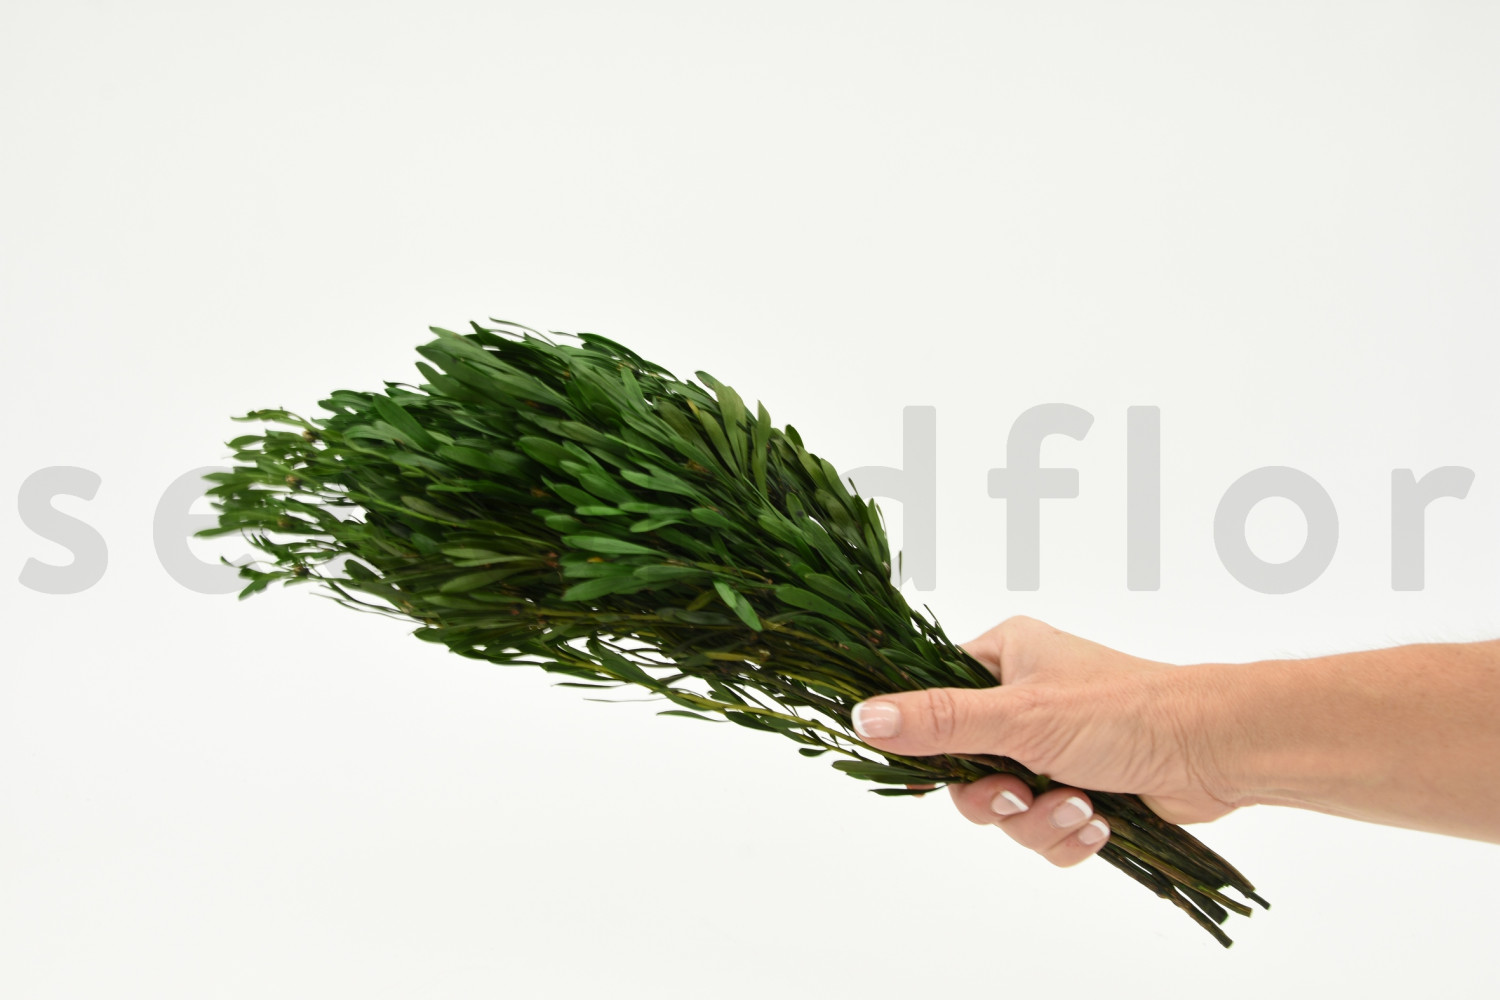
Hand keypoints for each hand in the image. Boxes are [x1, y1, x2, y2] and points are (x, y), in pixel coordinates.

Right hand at [851, 615, 1242, 866]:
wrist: (1214, 751)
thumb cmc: (1123, 709)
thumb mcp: (1018, 714)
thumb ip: (939, 720)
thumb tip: (862, 717)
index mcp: (1003, 658)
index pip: (934, 699)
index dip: (931, 742)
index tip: (940, 768)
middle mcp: (1023, 700)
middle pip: (965, 769)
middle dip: (996, 798)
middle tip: (1019, 793)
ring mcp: (1051, 748)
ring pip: (1004, 808)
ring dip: (1038, 820)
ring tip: (1081, 806)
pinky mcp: (1079, 789)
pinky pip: (1042, 830)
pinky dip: (1066, 834)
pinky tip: (1098, 820)